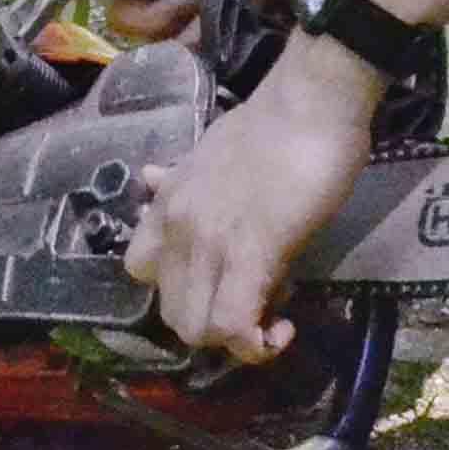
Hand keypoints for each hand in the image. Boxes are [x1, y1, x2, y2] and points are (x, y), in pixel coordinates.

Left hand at [121, 39, 376, 361]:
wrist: (308, 104)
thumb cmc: (270, 126)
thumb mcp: (206, 152)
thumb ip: (178, 178)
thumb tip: (151, 179)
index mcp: (166, 202)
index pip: (140, 271)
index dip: (180, 288)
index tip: (220, 280)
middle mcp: (175, 227)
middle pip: (171, 313)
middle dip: (213, 321)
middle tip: (254, 298)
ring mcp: (208, 243)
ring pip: (196, 330)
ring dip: (235, 338)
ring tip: (272, 311)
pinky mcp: (250, 254)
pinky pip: (233, 327)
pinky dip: (257, 345)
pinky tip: (284, 327)